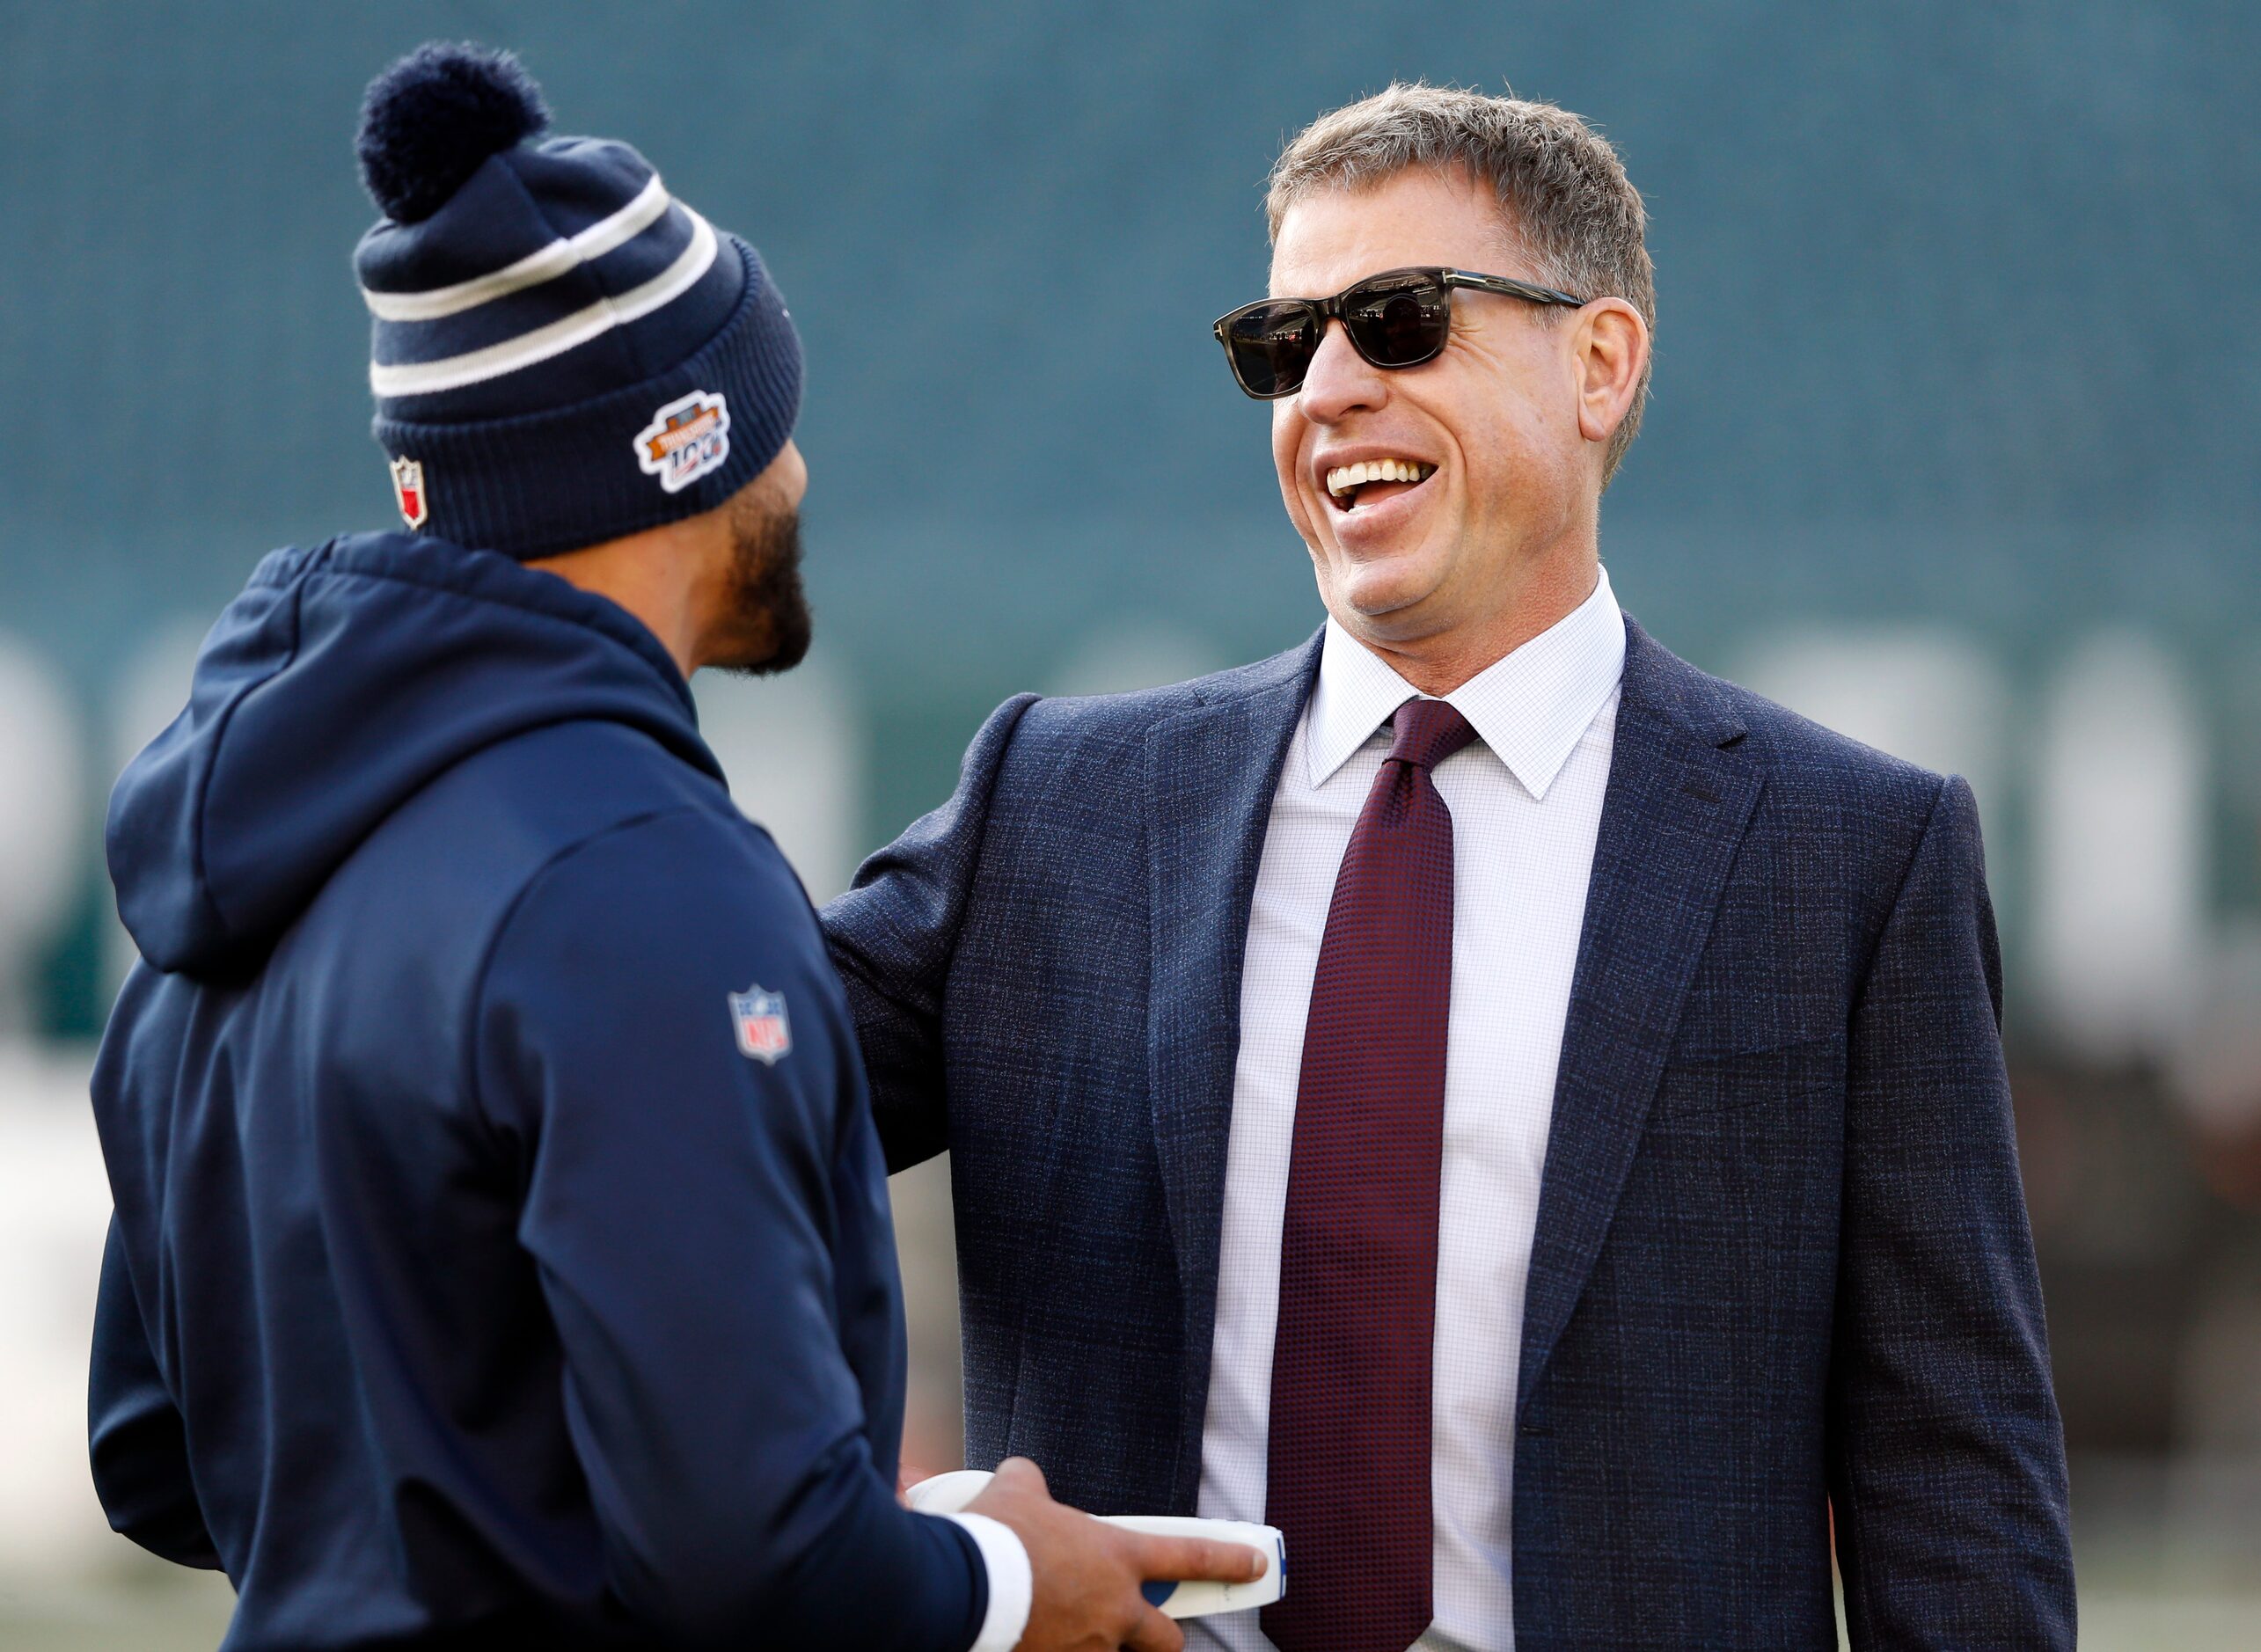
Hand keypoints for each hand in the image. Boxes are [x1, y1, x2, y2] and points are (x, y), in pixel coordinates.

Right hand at [966, 1457, 1267, 1651]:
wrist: (965, 1587)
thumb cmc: (997, 1537)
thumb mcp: (1018, 1492)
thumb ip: (1032, 1483)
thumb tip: (1024, 1476)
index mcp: (1116, 1557)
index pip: (1191, 1555)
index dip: (1229, 1560)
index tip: (1256, 1563)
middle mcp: (1115, 1609)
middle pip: (1167, 1638)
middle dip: (1164, 1636)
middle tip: (1148, 1629)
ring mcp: (1091, 1647)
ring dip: (1098, 1643)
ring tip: (1061, 1625)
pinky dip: (1061, 1648)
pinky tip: (1037, 1636)